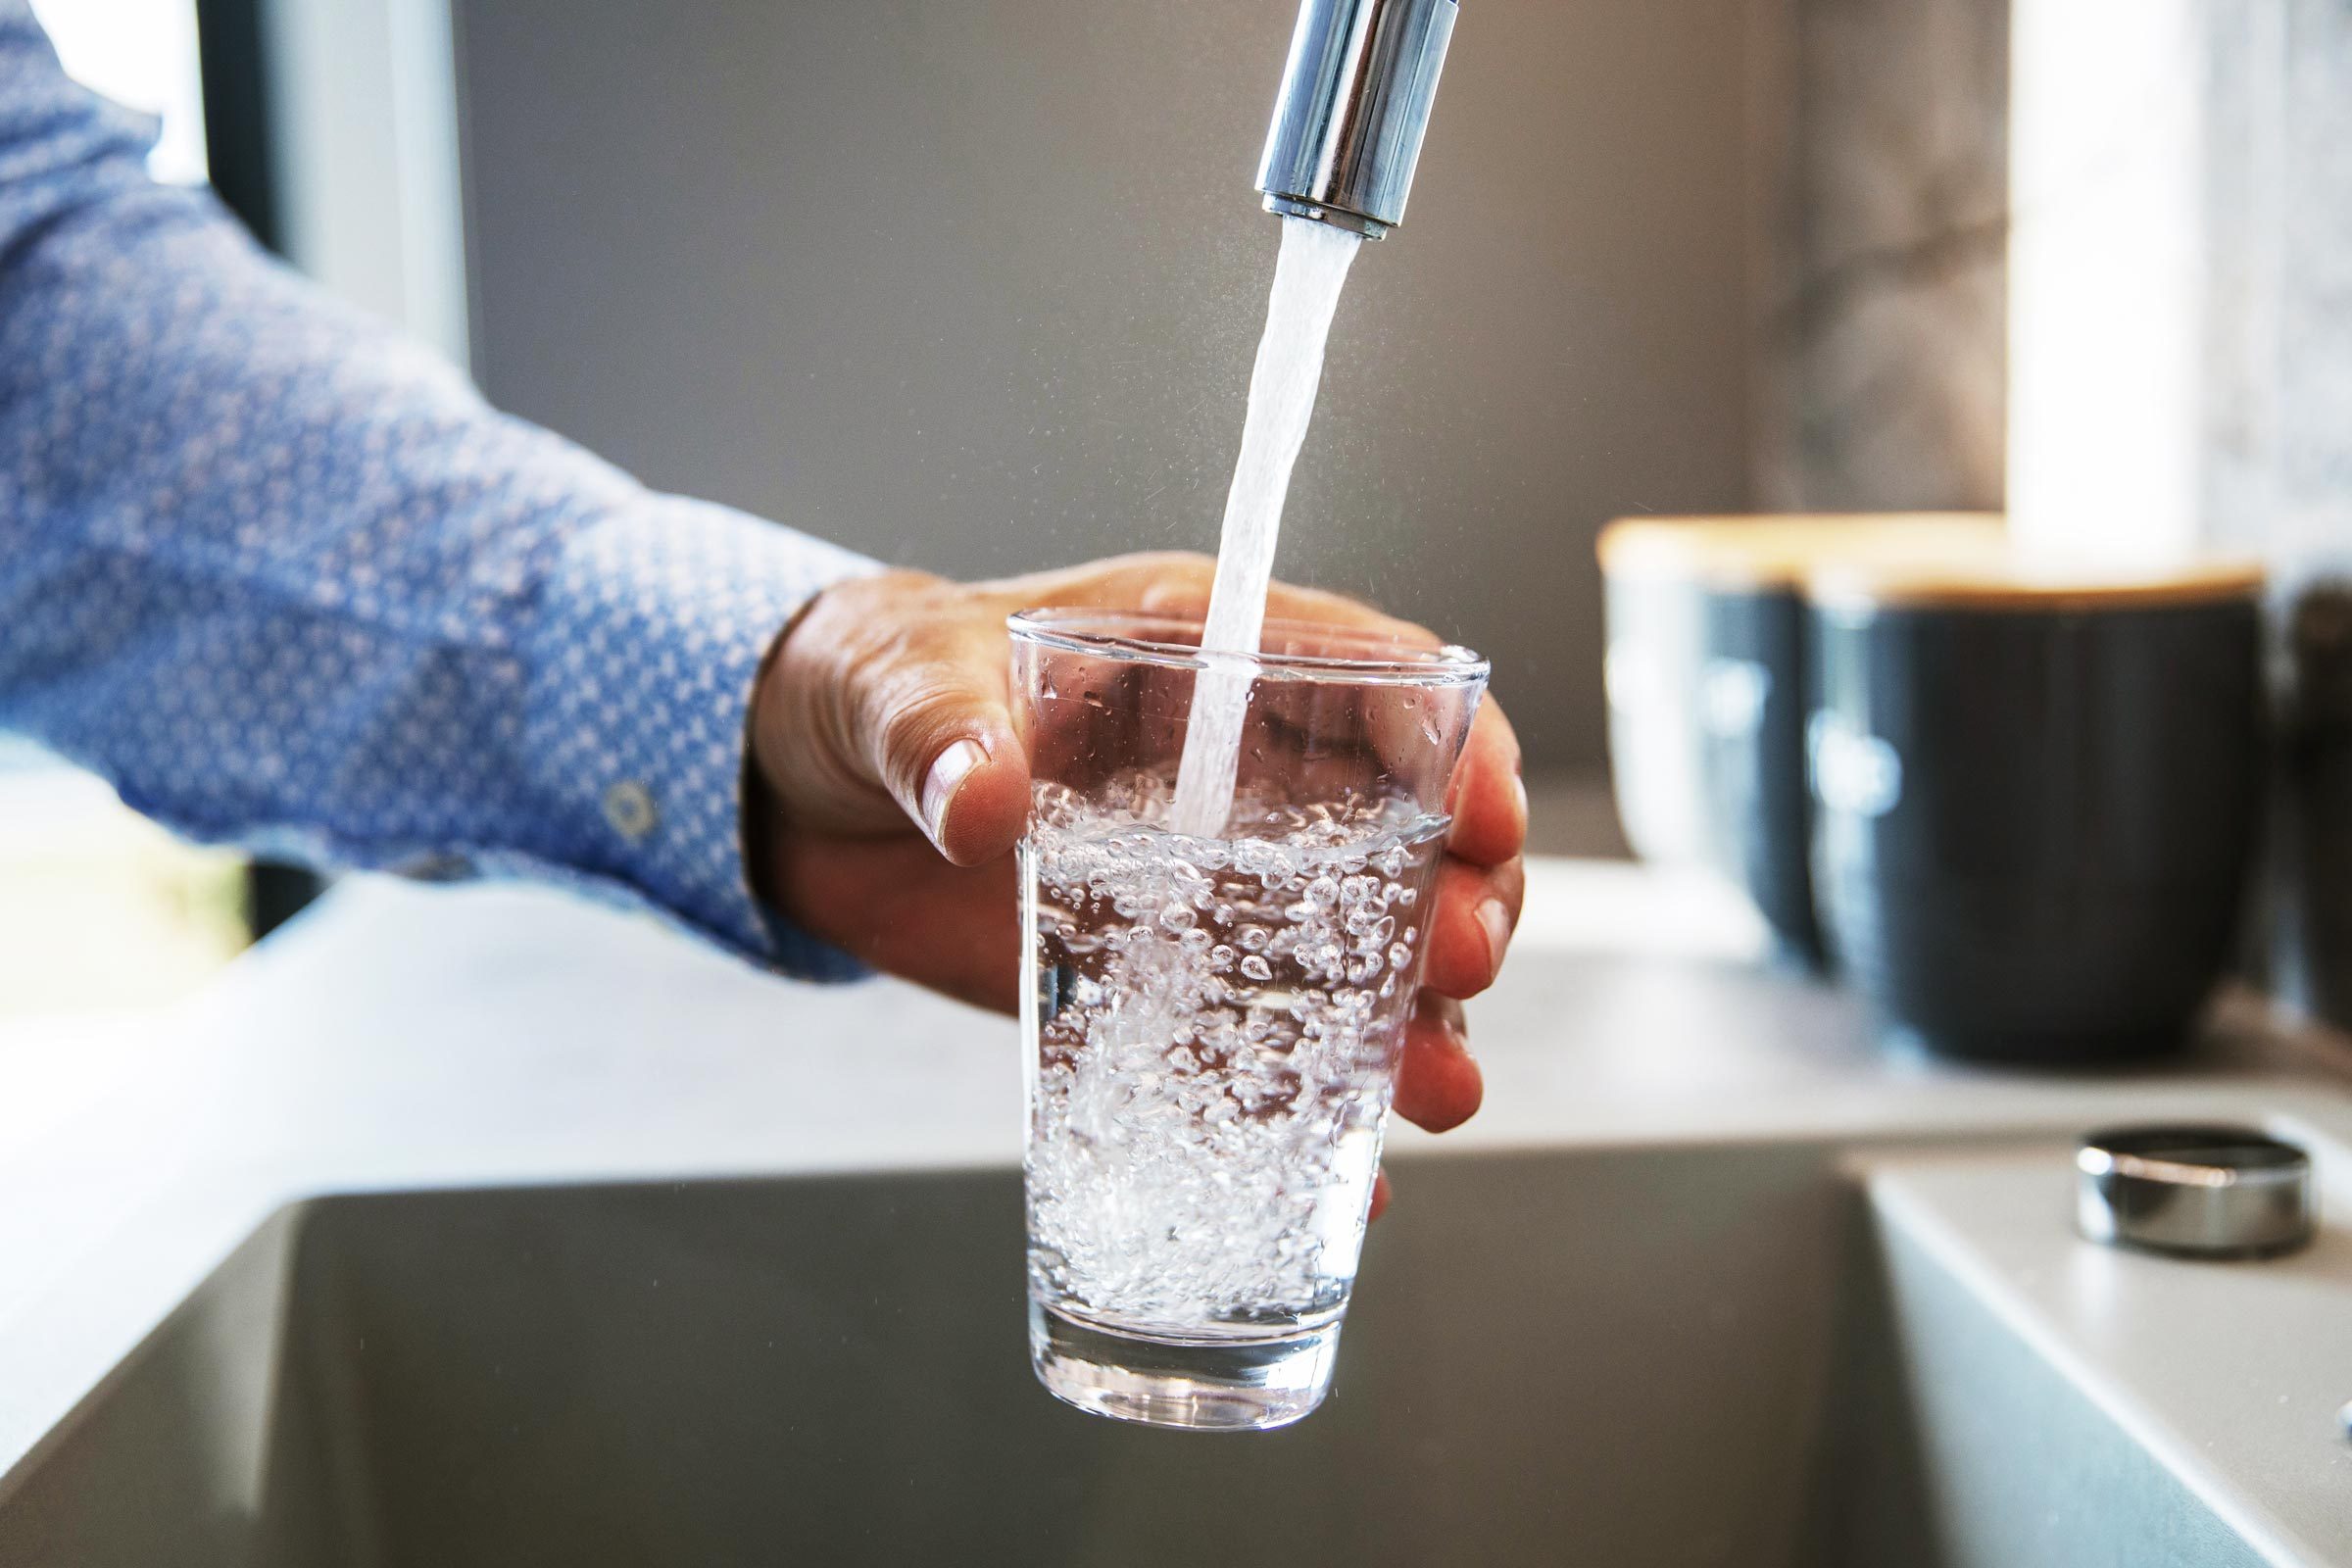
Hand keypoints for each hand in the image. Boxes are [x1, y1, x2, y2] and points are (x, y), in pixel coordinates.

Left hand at [748, 552, 1526, 1206]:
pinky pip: (1251, 1044)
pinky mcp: (1156, 980)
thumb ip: (938, 733)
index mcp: (1201, 661)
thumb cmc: (869, 687)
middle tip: (1462, 963)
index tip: (1486, 813)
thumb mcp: (895, 684)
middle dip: (1455, 896)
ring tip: (1437, 1092)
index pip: (1367, 680)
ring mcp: (1207, 887)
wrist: (800, 795)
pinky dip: (1303, 1107)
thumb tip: (982, 797)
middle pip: (1398, 830)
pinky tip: (1348, 1176)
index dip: (1449, 742)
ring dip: (1411, 1019)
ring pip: (1354, 949)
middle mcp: (1236, 776)